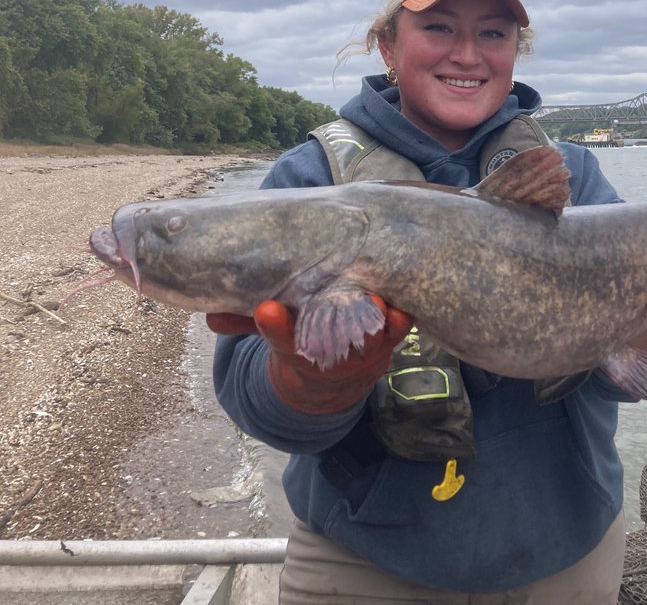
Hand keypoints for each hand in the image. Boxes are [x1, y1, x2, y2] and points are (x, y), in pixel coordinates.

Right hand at [207, 299, 412, 413]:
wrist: (334, 379)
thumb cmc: (298, 340)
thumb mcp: (270, 333)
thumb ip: (242, 321)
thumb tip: (209, 313)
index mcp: (294, 349)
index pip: (281, 339)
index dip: (275, 326)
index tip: (266, 309)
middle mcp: (329, 351)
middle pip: (328, 341)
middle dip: (329, 324)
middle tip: (330, 303)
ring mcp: (361, 347)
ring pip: (367, 338)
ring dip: (372, 323)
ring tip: (375, 303)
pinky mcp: (388, 338)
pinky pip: (397, 333)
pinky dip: (400, 322)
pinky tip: (401, 307)